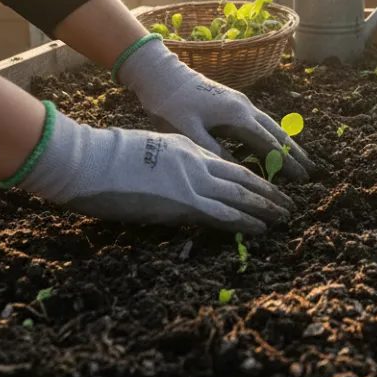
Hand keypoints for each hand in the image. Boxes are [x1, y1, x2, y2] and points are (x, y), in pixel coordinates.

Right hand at [18, 108, 291, 232]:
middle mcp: (196, 163)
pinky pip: (224, 213)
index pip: (226, 165)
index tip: (267, 185)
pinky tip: (261, 227)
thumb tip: (172, 181)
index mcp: (186, 148)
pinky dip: (246, 221)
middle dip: (268, 191)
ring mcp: (192, 182)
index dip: (250, 176)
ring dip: (265, 207)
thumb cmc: (104, 158)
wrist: (89, 159)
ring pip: (241, 195)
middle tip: (288, 202)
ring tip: (285, 216)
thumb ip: (165, 165)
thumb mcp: (144, 152)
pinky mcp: (184, 203)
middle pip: (243, 178)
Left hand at [117, 38, 315, 179]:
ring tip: (299, 158)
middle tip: (310, 171)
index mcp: (237, 116)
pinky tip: (273, 142)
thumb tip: (238, 171)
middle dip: (294, 153)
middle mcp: (245, 107)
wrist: (162, 74)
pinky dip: (272, 134)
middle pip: (277, 133)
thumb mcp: (189, 132)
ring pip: (270, 125)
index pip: (268, 144)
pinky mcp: (233, 101)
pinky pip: (260, 121)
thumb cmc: (171, 104)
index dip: (285, 163)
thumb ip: (214, 151)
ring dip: (286, 142)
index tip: (301, 179)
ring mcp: (241, 102)